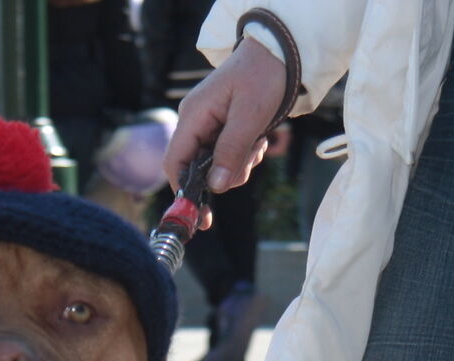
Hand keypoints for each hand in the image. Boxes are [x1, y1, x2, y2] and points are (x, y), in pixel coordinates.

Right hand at [165, 37, 287, 194]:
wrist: (279, 52)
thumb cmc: (263, 76)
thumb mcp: (250, 115)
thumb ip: (231, 151)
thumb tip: (215, 186)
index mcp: (193, 116)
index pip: (175, 162)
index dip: (184, 190)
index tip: (201, 214)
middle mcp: (196, 122)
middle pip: (197, 168)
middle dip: (224, 173)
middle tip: (249, 162)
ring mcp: (208, 125)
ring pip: (216, 165)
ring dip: (239, 164)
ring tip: (259, 143)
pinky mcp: (222, 128)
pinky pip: (228, 155)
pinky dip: (244, 155)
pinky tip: (258, 140)